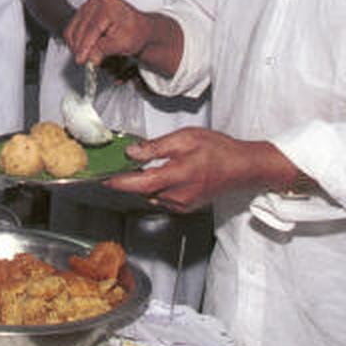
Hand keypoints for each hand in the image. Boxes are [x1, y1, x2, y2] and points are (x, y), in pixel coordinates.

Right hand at [63, 0, 153, 65]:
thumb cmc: (135, 34)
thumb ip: (104, 50)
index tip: (81, 61)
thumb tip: (90, 59)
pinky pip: (72, 28)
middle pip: (80, 29)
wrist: (139, 28)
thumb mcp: (122, 44)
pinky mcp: (83, 11)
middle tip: (84, 62)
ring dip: (76, 45)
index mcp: (108, 5)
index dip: (85, 47)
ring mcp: (88, 5)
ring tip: (86, 56)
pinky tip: (84, 48)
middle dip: (80, 48)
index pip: (91, 29)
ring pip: (72, 29)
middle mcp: (96, 2)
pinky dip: (75, 41)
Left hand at [103, 128, 294, 212]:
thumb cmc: (218, 150)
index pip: (138, 184)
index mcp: (177, 176)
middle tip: (123, 162)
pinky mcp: (186, 206)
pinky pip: (163, 197)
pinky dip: (158, 186)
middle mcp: (178, 195)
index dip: (118, 182)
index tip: (102, 178)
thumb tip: (132, 152)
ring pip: (152, 193)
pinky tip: (165, 173)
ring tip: (150, 164)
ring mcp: (182, 203)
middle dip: (130, 178)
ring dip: (145, 181)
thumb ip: (156, 147)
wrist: (243, 167)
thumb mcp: (185, 138)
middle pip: (143, 189)